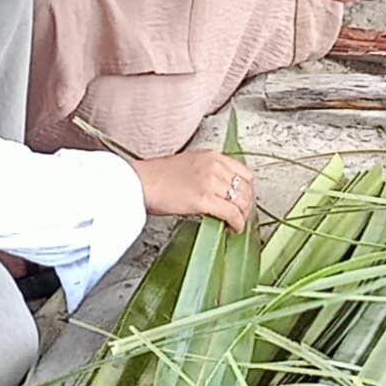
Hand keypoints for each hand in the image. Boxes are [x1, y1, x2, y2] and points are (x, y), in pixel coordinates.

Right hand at [135, 148, 260, 229]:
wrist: (138, 182)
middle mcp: (214, 166)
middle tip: (241, 215)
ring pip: (241, 201)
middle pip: (246, 188)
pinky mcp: (204, 199)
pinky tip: (233, 229)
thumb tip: (217, 190)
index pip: (244, 173)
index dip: (246, 190)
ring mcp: (210, 182)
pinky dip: (236, 223)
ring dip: (242, 215)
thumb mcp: (188, 164)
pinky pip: (231, 213)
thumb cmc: (155, 177)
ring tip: (236, 223)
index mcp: (211, 156)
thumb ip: (206, 172)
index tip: (242, 200)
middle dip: (246, 205)